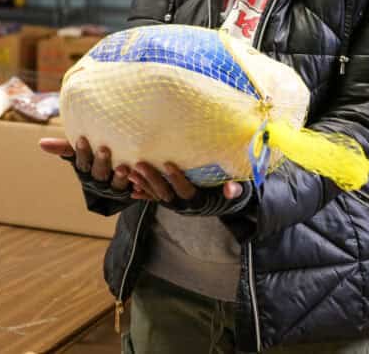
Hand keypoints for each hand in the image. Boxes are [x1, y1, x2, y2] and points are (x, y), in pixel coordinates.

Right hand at [39, 137, 130, 190]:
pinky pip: (134, 189)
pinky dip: (137, 184)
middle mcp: (99, 180)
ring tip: (123, 167)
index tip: (82, 138)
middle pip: (99, 173)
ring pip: (116, 183)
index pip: (82, 162)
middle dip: (101, 162)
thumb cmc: (95, 161)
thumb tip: (41, 143)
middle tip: (104, 149)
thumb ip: (65, 148)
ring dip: (119, 176)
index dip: (82, 152)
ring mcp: (115, 187)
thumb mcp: (82, 154)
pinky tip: (140, 178)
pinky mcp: (131, 190)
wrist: (116, 186)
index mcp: (86, 170)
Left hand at [129, 162, 243, 202]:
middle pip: (166, 193)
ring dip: (143, 185)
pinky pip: (154, 199)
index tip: (168, 164)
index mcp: (199, 201)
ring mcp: (176, 204)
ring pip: (156, 196)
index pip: (186, 190)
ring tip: (130, 173)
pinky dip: (143, 194)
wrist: (226, 204)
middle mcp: (184, 205)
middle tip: (140, 164)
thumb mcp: (238, 192)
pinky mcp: (171, 201)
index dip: (177, 179)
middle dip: (152, 179)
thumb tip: (232, 188)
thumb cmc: (232, 195)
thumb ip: (234, 190)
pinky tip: (131, 189)